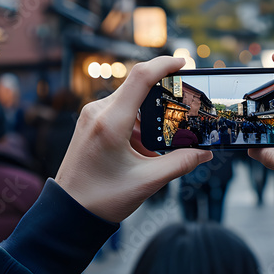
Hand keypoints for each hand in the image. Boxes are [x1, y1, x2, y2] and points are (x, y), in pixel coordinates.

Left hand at [54, 57, 211, 221]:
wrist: (67, 210)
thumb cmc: (101, 198)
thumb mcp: (147, 182)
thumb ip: (181, 163)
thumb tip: (205, 151)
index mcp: (111, 122)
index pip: (141, 77)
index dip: (165, 64)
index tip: (184, 62)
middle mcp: (98, 112)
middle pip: (138, 89)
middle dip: (162, 100)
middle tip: (183, 114)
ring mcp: (92, 116)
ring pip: (131, 103)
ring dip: (149, 120)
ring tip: (156, 148)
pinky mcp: (90, 123)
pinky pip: (120, 113)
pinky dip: (137, 127)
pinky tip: (142, 151)